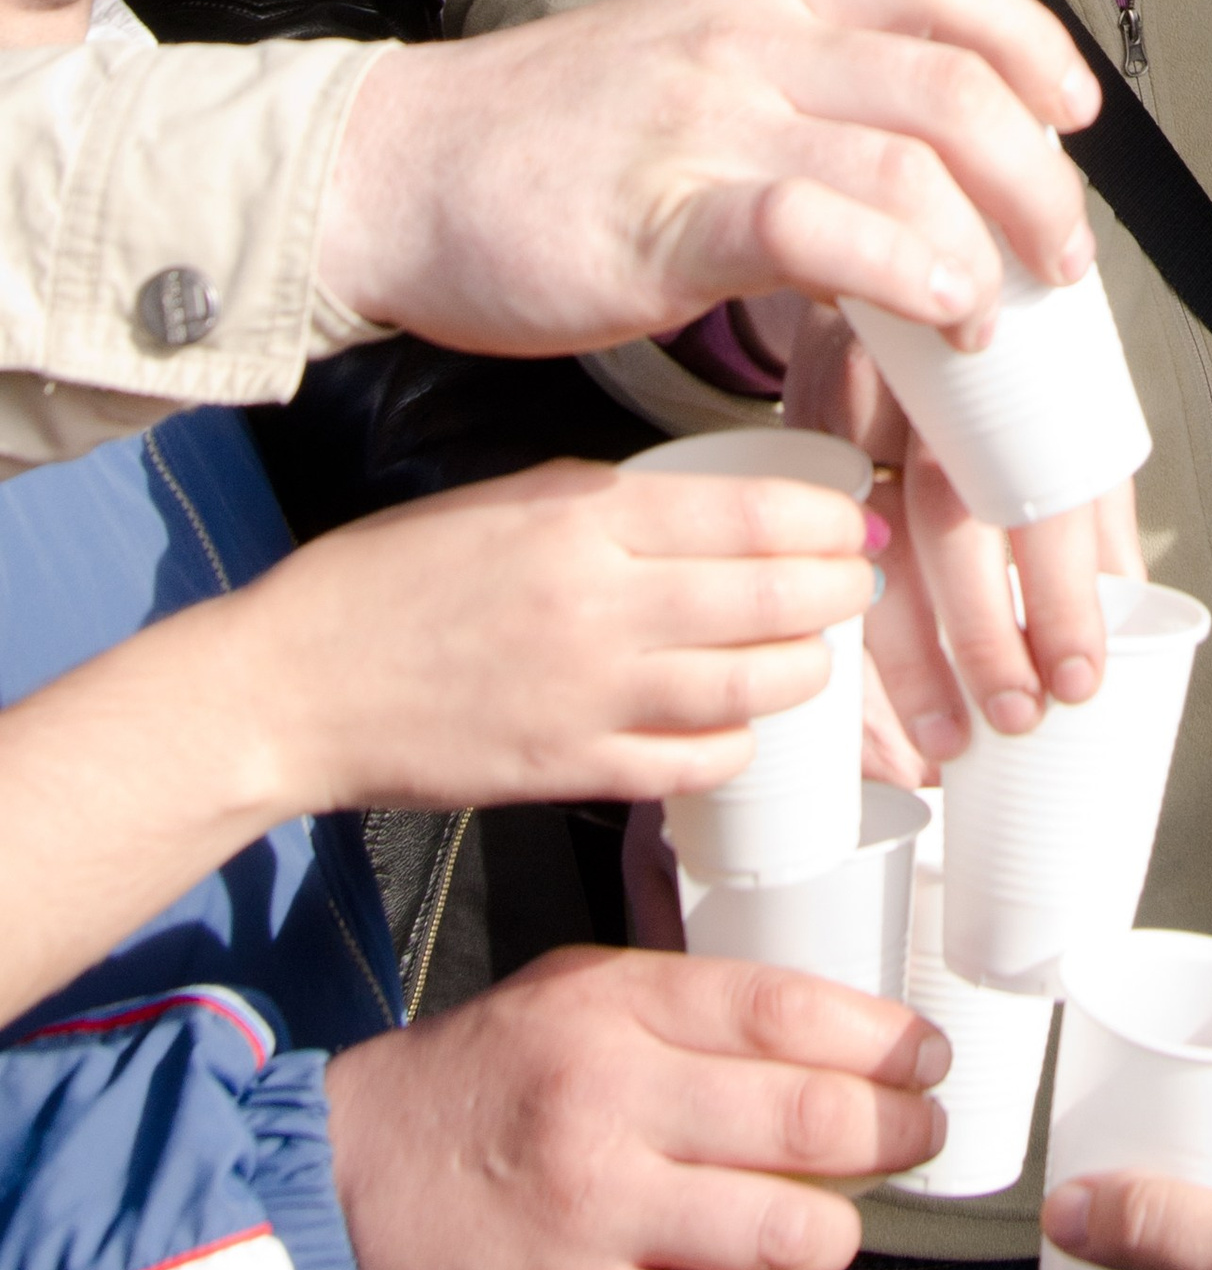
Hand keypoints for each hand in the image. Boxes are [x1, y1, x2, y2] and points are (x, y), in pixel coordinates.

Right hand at [220, 458, 879, 814]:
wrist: (296, 685)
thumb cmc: (395, 577)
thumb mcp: (513, 498)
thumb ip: (616, 507)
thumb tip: (716, 515)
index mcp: (587, 519)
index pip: (750, 513)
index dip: (822, 521)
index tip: (855, 523)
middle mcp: (603, 605)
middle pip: (770, 598)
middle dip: (834, 592)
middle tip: (857, 585)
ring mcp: (591, 696)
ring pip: (749, 687)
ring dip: (801, 670)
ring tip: (811, 655)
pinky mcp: (572, 770)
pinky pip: (692, 762)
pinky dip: (733, 744)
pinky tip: (738, 727)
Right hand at [320, 0, 1102, 356]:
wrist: (393, 171)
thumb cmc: (544, 143)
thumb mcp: (689, 75)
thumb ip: (795, 103)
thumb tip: (909, 183)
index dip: (1031, 39)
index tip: (1077, 112)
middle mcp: (752, 42)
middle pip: (953, 81)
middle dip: (1038, 176)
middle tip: (1062, 257)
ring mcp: (709, 122)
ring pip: (908, 153)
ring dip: (989, 238)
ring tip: (1001, 310)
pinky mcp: (664, 216)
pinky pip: (819, 228)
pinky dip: (906, 274)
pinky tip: (937, 319)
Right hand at [327, 945, 948, 1269]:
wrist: (352, 1176)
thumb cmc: (482, 1076)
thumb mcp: (574, 990)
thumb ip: (682, 999)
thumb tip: (818, 1020)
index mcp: (612, 1010)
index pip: (783, 1011)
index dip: (879, 1037)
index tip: (926, 1056)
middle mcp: (608, 1108)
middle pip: (803, 1122)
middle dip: (892, 1135)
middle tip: (919, 1135)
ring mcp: (593, 1217)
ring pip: (777, 1238)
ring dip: (837, 1234)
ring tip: (849, 1220)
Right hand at [787, 310, 1143, 754]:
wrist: (897, 240)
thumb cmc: (997, 342)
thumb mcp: (1063, 394)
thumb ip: (1093, 496)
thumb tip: (1133, 604)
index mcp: (1024, 364)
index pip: (1047, 488)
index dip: (1065, 593)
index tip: (1081, 676)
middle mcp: (938, 374)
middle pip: (952, 516)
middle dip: (983, 634)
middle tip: (1015, 717)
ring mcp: (859, 393)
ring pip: (870, 535)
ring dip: (907, 657)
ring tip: (943, 743)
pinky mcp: (801, 421)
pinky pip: (811, 539)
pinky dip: (840, 634)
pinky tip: (859, 709)